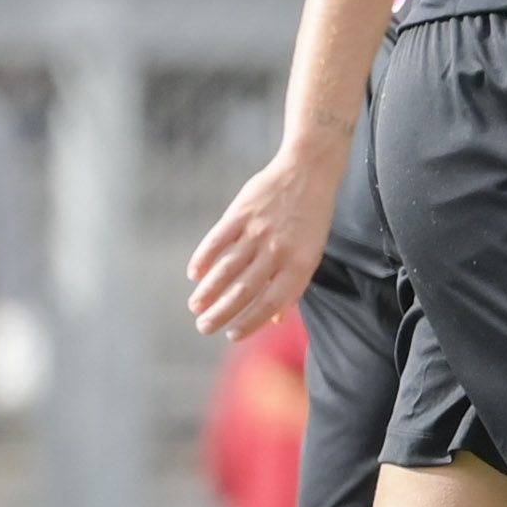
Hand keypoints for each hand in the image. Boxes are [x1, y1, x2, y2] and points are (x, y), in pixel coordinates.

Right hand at [188, 138, 349, 337]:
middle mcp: (278, 250)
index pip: (271, 303)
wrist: (309, 170)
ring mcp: (258, 231)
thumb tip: (277, 319)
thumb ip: (293, 285)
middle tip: (204, 327)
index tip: (232, 336)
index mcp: (299, 264)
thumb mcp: (312, 252)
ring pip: (227, 269)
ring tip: (196, 307)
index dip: (250, 323)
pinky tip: (194, 274)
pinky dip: (203, 259)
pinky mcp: (242, 212)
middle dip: (222, 313)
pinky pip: (217, 240)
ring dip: (208, 292)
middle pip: (244, 290)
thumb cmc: (311, 217)